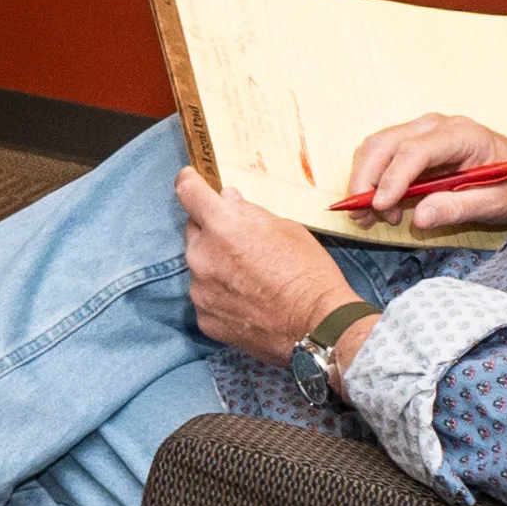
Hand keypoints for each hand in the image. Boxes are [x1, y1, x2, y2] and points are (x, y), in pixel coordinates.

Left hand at [174, 173, 367, 363]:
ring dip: (215, 264)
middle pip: (193, 231)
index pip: (189, 192)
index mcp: (223, 227)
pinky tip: (246, 299)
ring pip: (198, 266)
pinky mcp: (204, 318)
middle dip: (211, 230)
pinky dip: (219, 294)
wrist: (317, 326)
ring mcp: (200, 290)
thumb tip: (228, 199)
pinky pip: (205, 296)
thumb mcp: (287, 228)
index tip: (189, 179)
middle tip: (240, 242)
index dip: (189, 181)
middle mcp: (203, 257)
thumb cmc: (309, 273)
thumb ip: (250, 212)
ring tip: (249, 277)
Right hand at [330, 112, 506, 231]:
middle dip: (366, 180)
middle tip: (362, 216)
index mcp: (461, 135)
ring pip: (377, 147)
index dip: (392, 179)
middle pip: (385, 144)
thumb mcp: (496, 203)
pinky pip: (383, 153)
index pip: (414, 150)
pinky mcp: (416, 142)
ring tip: (372, 216)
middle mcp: (436, 125)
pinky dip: (373, 178)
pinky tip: (383, 204)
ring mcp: (424, 131)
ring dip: (365, 180)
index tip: (380, 207)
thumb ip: (457, 208)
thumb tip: (418, 218)